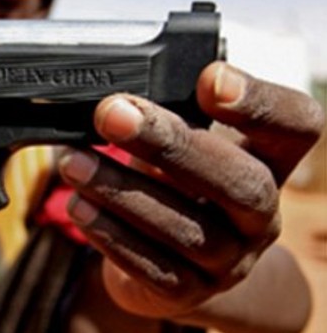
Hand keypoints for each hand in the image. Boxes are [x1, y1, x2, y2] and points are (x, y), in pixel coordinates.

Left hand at [58, 62, 323, 316]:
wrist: (173, 261)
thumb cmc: (174, 182)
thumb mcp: (182, 143)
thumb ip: (167, 115)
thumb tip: (113, 99)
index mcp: (269, 160)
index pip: (296, 126)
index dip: (261, 101)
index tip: (210, 78)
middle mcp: (261, 214)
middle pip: (240, 182)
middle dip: (170, 144)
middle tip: (111, 114)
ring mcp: (231, 260)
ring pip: (188, 230)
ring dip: (122, 190)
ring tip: (73, 162)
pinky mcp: (189, 291)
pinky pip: (153, 266)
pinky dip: (111, 233)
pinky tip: (79, 205)